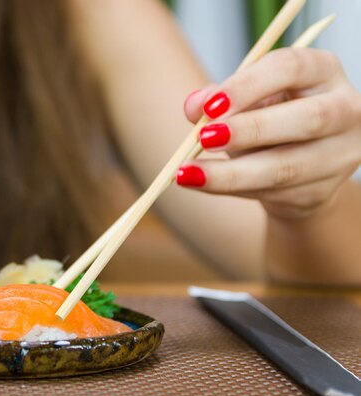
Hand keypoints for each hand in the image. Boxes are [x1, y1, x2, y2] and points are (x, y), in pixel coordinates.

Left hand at [180, 47, 360, 219]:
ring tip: (188, 172)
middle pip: (306, 118)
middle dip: (250, 129)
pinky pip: (273, 192)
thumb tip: (194, 105)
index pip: (291, 67)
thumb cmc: (267, 119)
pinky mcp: (322, 191)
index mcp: (322, 70)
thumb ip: (217, 98)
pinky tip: (201, 183)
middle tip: (204, 138)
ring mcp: (339, 155)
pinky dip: (231, 188)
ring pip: (286, 167)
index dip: (248, 85)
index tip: (210, 106)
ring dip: (231, 172)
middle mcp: (344, 109)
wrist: (294, 168)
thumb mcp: (243, 100)